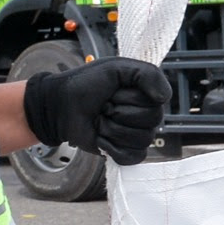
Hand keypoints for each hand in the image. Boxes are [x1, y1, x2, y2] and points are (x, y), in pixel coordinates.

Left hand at [21, 57, 171, 165]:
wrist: (59, 105)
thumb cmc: (85, 84)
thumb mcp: (117, 68)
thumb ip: (148, 74)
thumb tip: (164, 98)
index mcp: (147, 95)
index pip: (156, 103)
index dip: (131, 98)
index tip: (114, 91)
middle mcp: (146, 116)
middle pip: (151, 122)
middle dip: (120, 113)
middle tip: (104, 106)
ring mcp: (136, 135)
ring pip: (141, 140)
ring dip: (113, 129)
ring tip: (100, 120)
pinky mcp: (125, 152)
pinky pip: (132, 156)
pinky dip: (112, 148)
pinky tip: (101, 138)